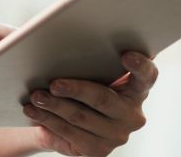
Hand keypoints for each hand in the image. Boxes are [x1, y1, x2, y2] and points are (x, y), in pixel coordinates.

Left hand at [23, 51, 157, 155]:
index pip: (147, 76)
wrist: (63, 122)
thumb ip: (87, 58)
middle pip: (103, 98)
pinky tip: (33, 111)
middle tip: (54, 84)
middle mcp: (132, 114)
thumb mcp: (86, 72)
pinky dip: (48, 120)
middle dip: (75, 89)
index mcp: (136, 89)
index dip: (140, 65)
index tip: (126, 54)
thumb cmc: (78, 85)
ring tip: (36, 96)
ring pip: (81, 117)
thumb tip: (54, 35)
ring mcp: (117, 135)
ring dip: (54, 106)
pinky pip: (70, 134)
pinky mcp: (98, 151)